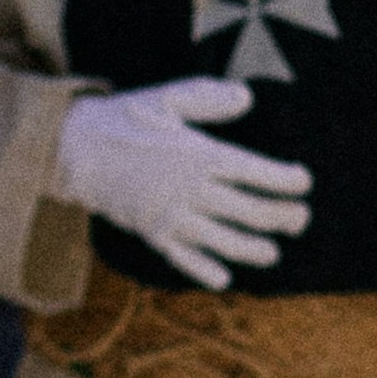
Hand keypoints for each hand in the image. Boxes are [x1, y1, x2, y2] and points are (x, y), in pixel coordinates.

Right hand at [50, 74, 311, 289]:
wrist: (72, 150)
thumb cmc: (123, 119)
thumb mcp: (166, 98)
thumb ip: (208, 98)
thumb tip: (248, 97)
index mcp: (200, 155)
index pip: (256, 172)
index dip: (286, 180)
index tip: (304, 182)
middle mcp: (192, 190)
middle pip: (250, 211)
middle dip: (282, 217)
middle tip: (301, 219)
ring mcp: (172, 217)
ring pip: (224, 240)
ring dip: (254, 250)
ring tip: (274, 253)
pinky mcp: (152, 234)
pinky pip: (184, 258)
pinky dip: (205, 270)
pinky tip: (224, 280)